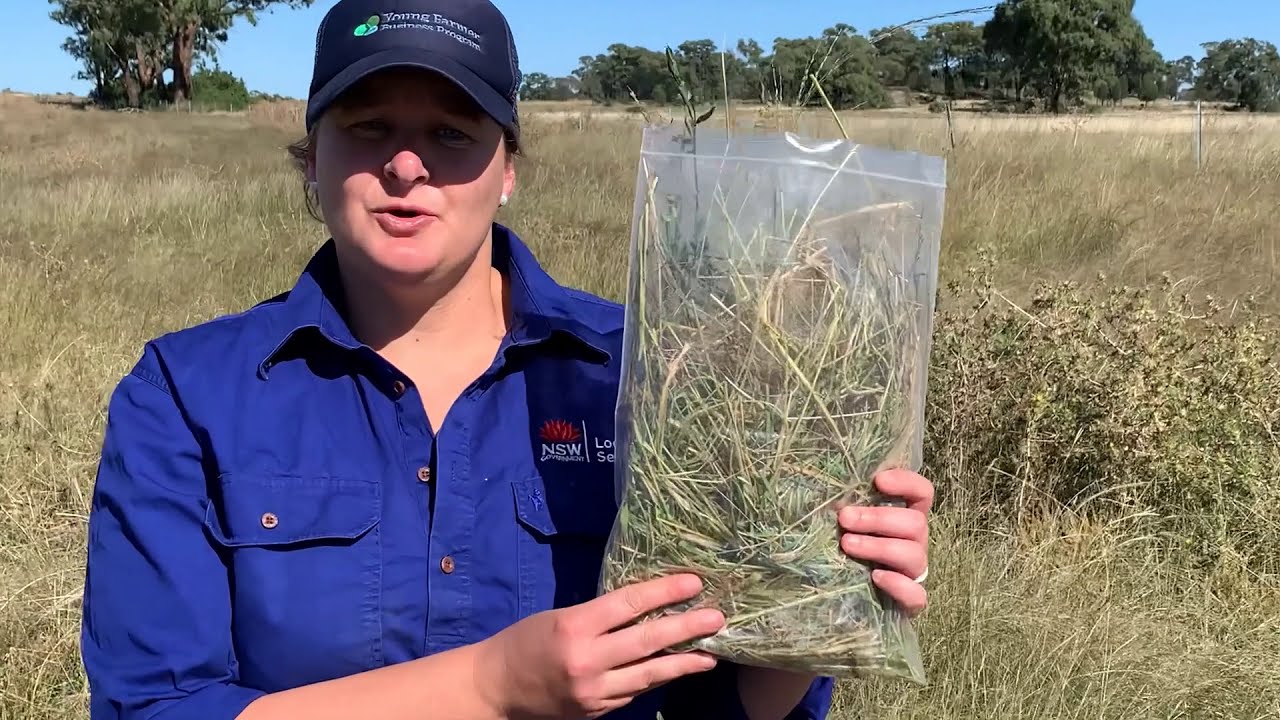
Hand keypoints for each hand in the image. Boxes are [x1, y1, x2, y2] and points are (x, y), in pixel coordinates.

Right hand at [477, 573, 724, 719]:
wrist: (496, 688)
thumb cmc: (526, 641)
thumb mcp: (560, 617)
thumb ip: (600, 616)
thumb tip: (645, 608)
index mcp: (574, 627)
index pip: (628, 605)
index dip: (664, 592)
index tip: (694, 583)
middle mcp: (586, 661)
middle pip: (647, 641)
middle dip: (686, 628)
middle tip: (717, 618)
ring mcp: (593, 692)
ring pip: (649, 675)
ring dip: (683, 663)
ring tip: (711, 654)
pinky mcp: (596, 711)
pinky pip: (633, 692)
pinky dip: (656, 679)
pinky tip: (675, 670)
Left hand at [838, 468, 932, 616]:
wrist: (847, 599)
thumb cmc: (843, 548)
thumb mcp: (845, 525)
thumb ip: (844, 507)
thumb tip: (818, 489)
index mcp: (903, 517)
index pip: (921, 493)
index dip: (906, 483)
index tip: (878, 480)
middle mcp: (914, 541)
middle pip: (915, 523)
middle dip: (878, 518)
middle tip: (845, 518)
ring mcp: (913, 572)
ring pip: (913, 554)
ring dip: (879, 547)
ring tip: (847, 545)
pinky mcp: (910, 601)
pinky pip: (916, 595)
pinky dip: (898, 585)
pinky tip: (875, 577)